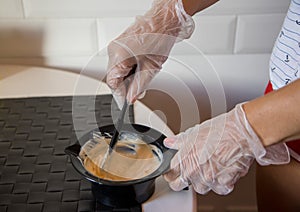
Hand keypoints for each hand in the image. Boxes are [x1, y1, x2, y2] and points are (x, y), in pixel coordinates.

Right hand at [106, 0, 193, 106]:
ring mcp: (116, 45)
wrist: (165, 20)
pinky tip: (140, 66)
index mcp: (118, 56)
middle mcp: (114, 49)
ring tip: (143, 74)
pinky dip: (129, 67)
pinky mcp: (121, 43)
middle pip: (114, 76)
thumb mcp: (151, 68)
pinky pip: (121, 60)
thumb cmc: (160, 38)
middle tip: (138, 89)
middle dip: (126, 84)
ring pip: (118, 69)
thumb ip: (138, 86)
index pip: (112, 82)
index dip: (120, 93)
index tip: (127, 99)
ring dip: (128, 75)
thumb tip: (131, 98)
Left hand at [163, 103, 289, 194]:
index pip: (170, 173)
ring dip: (202, 181)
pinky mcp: (223, 184)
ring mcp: (208, 179)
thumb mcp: (194, 133)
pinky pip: (218, 188)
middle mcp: (194, 172)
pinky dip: (220, 183)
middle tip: (188, 173)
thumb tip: (169, 142)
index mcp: (184, 158)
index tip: (172, 172)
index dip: (170, 173)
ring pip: (200, 188)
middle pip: (179, 185)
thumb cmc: (220, 130)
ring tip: (208, 169)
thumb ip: (179, 141)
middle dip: (181, 180)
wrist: (240, 134)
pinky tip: (221, 172)